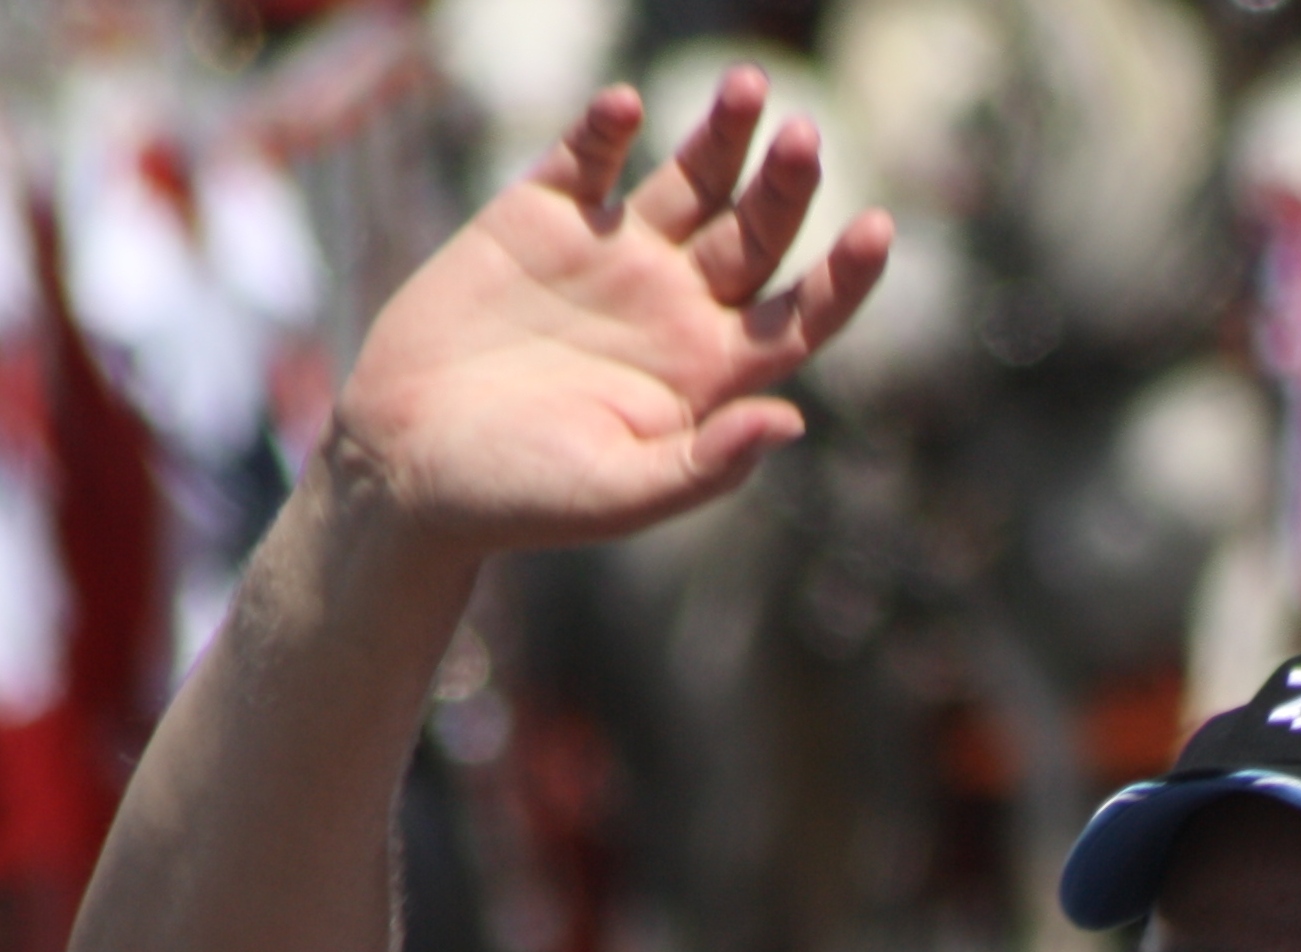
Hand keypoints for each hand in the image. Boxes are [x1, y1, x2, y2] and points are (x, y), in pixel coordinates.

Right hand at [331, 71, 891, 553]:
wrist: (406, 465)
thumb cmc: (517, 497)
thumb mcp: (619, 494)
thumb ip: (705, 465)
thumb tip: (792, 423)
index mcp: (707, 376)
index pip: (800, 317)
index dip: (844, 278)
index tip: (878, 231)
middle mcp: (674, 308)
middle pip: (755, 234)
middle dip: (786, 187)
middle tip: (804, 138)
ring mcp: (611, 257)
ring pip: (690, 180)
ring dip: (722, 135)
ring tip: (751, 87)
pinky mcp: (538, 218)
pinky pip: (588, 157)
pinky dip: (606, 128)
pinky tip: (625, 109)